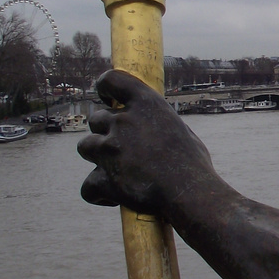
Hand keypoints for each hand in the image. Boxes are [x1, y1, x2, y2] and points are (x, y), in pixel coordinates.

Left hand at [77, 69, 219, 214]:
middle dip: (104, 131)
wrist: (190, 193)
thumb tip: (155, 130)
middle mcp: (124, 122)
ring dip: (96, 156)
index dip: (105, 87)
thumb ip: (160, 126)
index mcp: (146, 104)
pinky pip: (88, 186)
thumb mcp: (182, 132)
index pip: (112, 80)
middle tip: (119, 145)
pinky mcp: (104, 178)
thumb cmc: (193, 165)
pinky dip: (97, 193)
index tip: (106, 97)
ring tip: (114, 169)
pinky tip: (110, 198)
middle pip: (96, 119)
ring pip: (85, 146)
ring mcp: (110, 149)